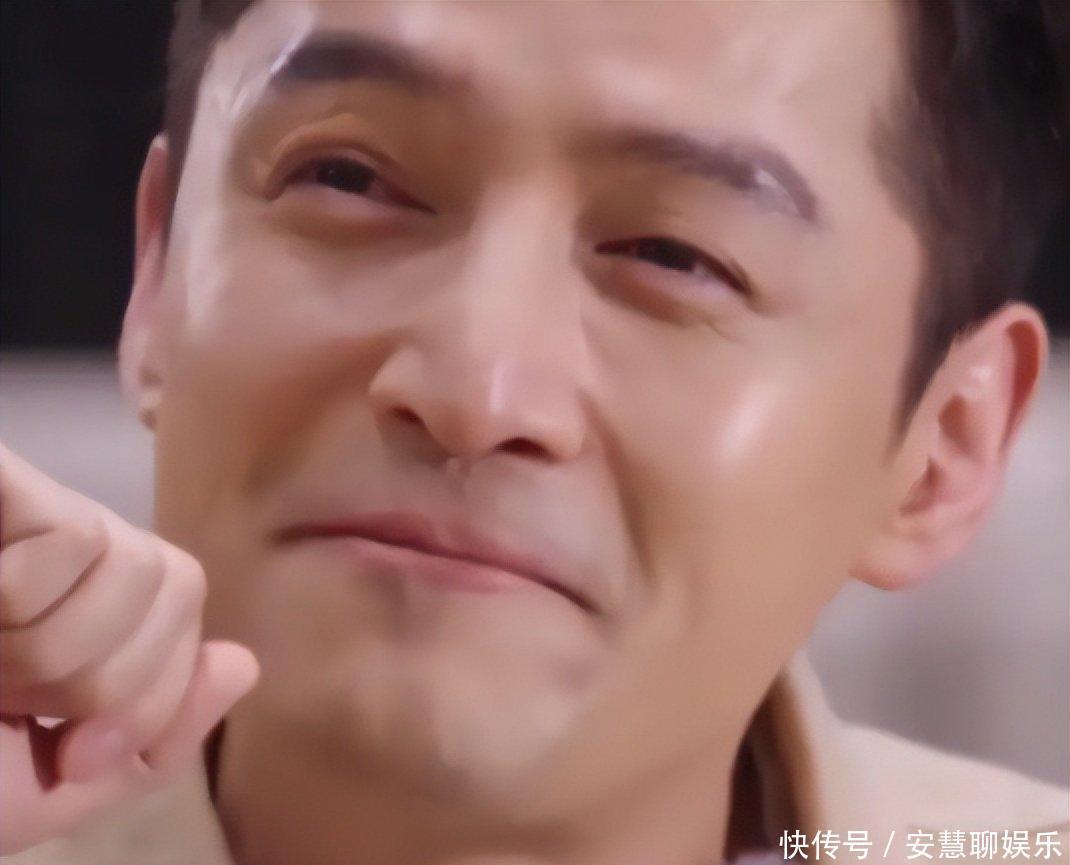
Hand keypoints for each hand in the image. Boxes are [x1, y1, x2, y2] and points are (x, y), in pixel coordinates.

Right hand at [0, 442, 258, 854]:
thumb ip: (149, 739)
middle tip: (4, 692)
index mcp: (90, 614)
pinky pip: (74, 544)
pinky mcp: (4, 491)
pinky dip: (15, 605)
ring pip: (132, 567)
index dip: (147, 696)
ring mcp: (28, 517)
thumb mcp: (40, 789)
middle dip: (98, 676)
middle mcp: (71, 553)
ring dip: (44, 650)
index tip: (60, 743)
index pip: (191, 612)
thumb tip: (244, 663)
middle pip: (177, 579)